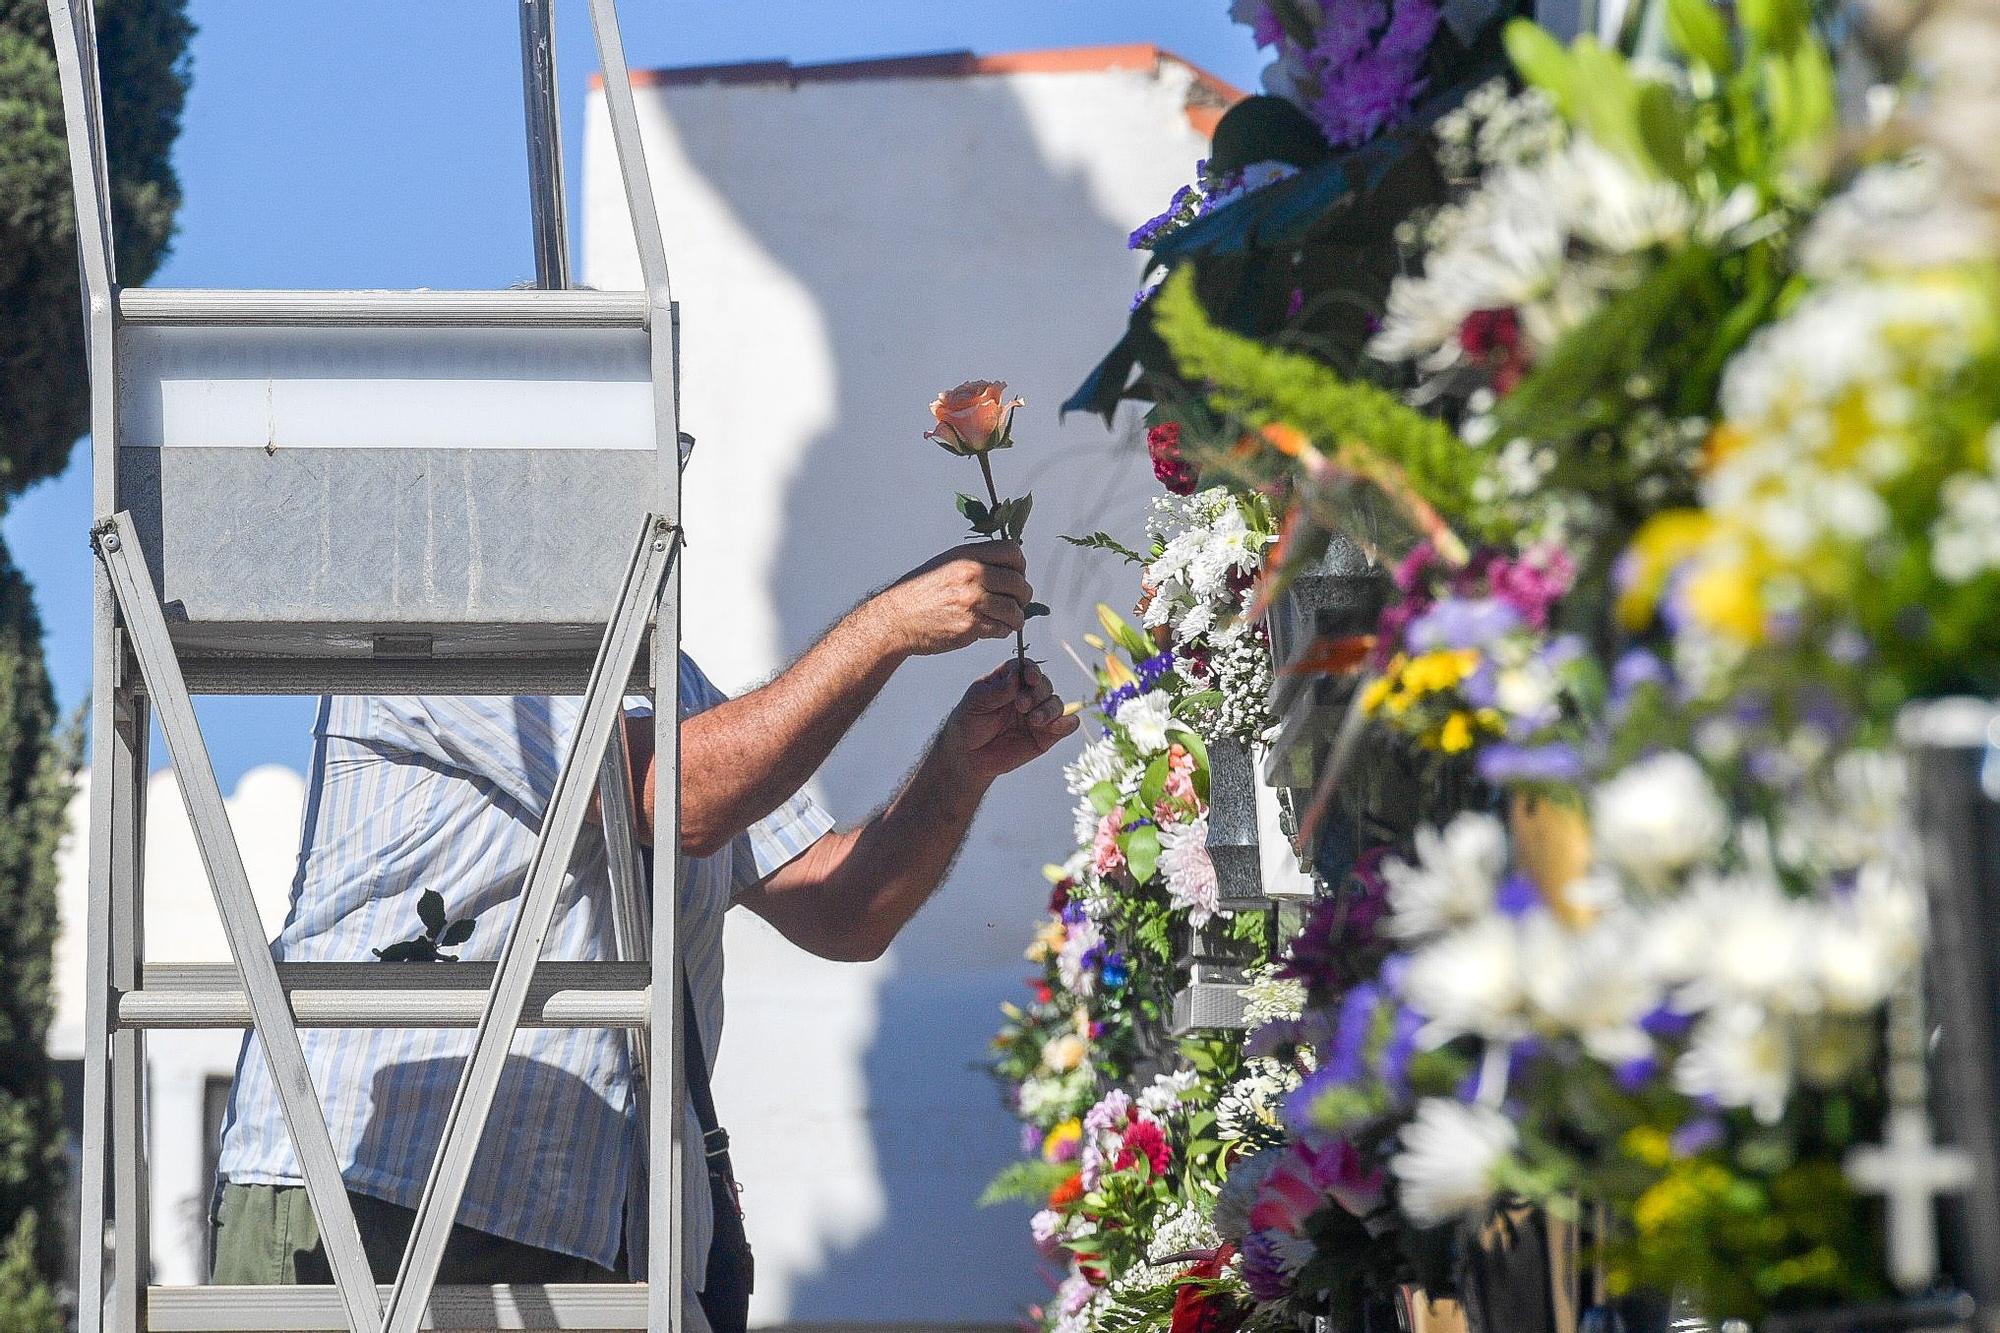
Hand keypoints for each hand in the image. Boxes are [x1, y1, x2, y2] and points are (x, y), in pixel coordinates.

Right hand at [868, 542, 1033, 657]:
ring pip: (1015, 610)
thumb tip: (1010, 567)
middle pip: (1018, 583)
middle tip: (1015, 602)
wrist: (897, 619)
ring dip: (1015, 617)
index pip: (1013, 553)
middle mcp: (971, 575)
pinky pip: (1003, 629)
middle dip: (1021, 595)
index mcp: (966, 557)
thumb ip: (977, 561)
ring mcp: (972, 601)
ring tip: (1006, 618)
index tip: (1015, 575)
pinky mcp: (971, 626)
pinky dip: (1002, 630)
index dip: (1019, 566)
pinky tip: (992, 627)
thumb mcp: (947, 563)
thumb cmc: (922, 593)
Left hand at [939, 659, 1080, 787]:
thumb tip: (1018, 677)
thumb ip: (997, 690)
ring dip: (1049, 710)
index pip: (1026, 668)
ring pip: (1056, 704)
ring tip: (1034, 720)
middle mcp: (1027, 694)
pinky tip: (1060, 725)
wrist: (968, 755)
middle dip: (1036, 693)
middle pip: (1044, 685)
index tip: (1030, 679)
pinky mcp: (1047, 735)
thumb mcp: (976, 701)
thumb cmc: (969, 722)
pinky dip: (1068, 723)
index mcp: (1010, 681)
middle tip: (1022, 705)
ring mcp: (1038, 714)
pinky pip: (1066, 726)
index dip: (1031, 670)